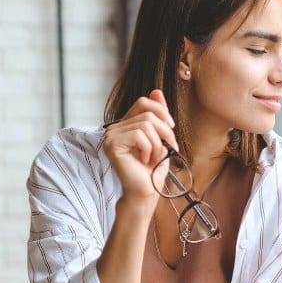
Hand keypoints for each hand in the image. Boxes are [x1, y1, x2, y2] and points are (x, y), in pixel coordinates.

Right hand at [103, 89, 176, 204]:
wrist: (147, 191)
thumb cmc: (153, 169)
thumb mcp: (161, 137)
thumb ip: (157, 115)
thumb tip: (156, 91)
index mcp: (125, 124)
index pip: (143, 102)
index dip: (161, 111)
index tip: (171, 128)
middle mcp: (114, 128)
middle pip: (147, 114)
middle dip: (164, 132)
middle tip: (166, 148)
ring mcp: (111, 136)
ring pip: (145, 124)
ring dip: (157, 143)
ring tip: (153, 157)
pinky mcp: (111, 145)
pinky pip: (139, 135)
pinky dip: (149, 148)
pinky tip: (144, 160)